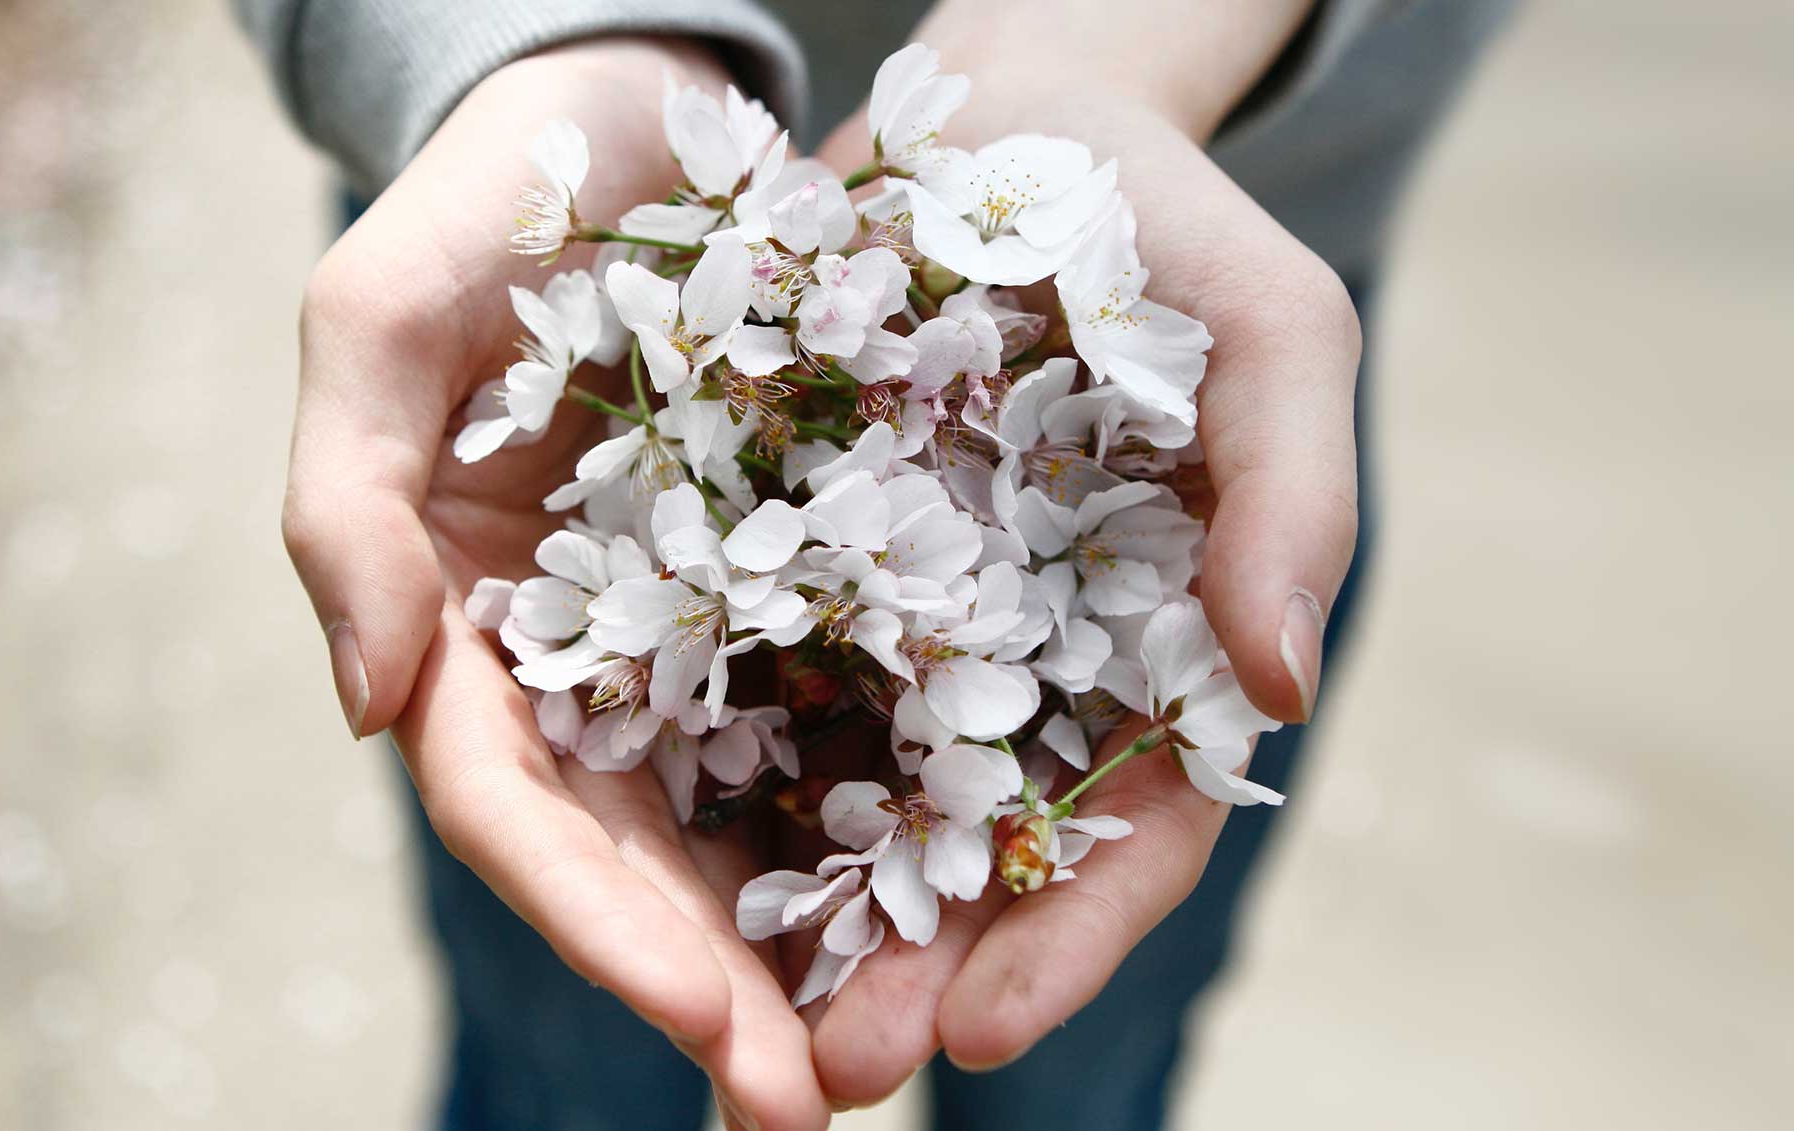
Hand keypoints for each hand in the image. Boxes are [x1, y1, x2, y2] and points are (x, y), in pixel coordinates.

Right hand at [280, 40, 829, 1130]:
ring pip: (751, 815)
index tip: (710, 1026)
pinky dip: (896, 803)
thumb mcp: (380, 316)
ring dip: (820, 942)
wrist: (634, 113)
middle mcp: (586, 658)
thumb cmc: (490, 204)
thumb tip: (370, 705)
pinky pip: (852, 705)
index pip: (522, 814)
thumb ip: (345, 502)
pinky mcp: (805, 578)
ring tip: (912, 1045)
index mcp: (469, 626)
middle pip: (644, 857)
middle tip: (829, 1102)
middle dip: (724, 987)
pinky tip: (971, 886)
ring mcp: (699, 629)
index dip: (603, 929)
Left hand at [800, 8, 1360, 1102]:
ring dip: (791, 918)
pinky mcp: (791, 552)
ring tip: (722, 1017)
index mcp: (1152, 649)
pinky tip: (637, 843)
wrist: (1003, 119)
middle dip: (908, 971)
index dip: (1066, 935)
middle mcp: (1022, 661)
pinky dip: (703, 767)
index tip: (981, 1030)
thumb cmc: (1165, 229)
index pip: (1129, 829)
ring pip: (849, 798)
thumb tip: (1287, 683)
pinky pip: (745, 672)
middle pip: (972, 852)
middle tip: (827, 1076)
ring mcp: (903, 617)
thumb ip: (1293, 498)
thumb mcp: (1270, 332)